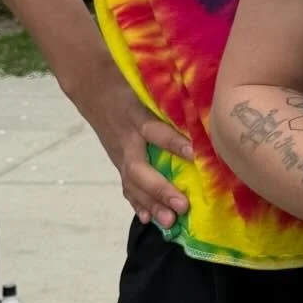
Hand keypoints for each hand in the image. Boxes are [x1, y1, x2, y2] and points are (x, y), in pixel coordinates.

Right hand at [76, 69, 194, 227]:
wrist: (94, 86)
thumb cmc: (130, 81)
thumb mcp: (149, 82)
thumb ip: (172, 92)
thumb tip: (208, 99)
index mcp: (137, 116)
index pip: (156, 132)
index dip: (174, 143)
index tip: (195, 154)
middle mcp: (127, 139)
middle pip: (140, 169)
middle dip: (161, 189)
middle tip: (183, 205)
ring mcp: (119, 153)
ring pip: (133, 183)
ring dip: (151, 203)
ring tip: (169, 222)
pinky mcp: (118, 161)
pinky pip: (126, 185)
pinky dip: (137, 202)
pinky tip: (148, 219)